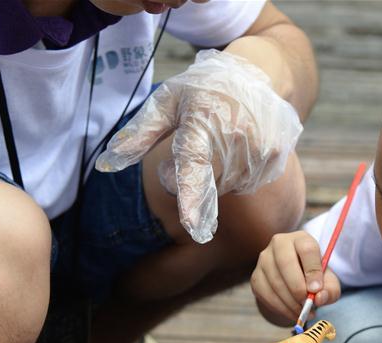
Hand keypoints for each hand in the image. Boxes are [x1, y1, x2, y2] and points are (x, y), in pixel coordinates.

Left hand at [95, 49, 302, 243]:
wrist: (257, 74)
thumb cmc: (204, 90)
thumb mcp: (167, 102)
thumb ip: (139, 136)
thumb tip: (105, 166)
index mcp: (204, 120)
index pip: (195, 165)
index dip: (191, 196)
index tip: (193, 228)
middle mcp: (237, 136)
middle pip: (207, 183)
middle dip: (193, 177)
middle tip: (194, 147)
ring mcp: (262, 149)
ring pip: (227, 187)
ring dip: (216, 176)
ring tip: (220, 142)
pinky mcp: (276, 160)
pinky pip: (246, 185)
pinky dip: (236, 175)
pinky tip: (238, 149)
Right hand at [251, 231, 341, 325]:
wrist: (295, 282)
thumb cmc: (314, 278)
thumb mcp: (328, 282)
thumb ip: (330, 290)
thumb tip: (319, 298)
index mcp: (301, 239)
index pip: (307, 249)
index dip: (313, 270)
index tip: (316, 289)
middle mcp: (279, 243)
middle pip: (286, 263)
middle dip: (298, 288)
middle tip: (307, 304)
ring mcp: (264, 260)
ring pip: (275, 282)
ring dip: (291, 302)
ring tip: (304, 311)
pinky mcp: (256, 277)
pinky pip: (266, 295)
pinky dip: (281, 308)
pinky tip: (293, 312)